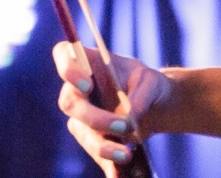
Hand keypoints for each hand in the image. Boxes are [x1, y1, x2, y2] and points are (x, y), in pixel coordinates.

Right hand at [53, 41, 169, 175]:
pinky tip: (118, 173)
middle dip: (94, 117)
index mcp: (89, 62)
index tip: (86, 84)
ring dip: (102, 146)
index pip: (63, 54)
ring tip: (127, 154)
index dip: (67, 68)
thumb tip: (128, 117)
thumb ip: (140, 95)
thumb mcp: (151, 82)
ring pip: (81, 131)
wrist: (157, 107)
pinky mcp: (91, 138)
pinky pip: (94, 152)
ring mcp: (82, 115)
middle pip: (70, 102)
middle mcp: (78, 89)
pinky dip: (107, 163)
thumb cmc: (149, 85)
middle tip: (123, 126)